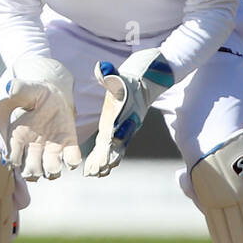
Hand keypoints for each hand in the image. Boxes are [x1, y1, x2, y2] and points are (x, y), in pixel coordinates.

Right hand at [0, 55, 80, 180]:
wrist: (54, 95)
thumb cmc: (35, 93)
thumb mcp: (25, 89)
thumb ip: (16, 90)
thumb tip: (8, 89)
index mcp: (18, 137)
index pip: (12, 158)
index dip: (15, 159)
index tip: (21, 148)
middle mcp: (33, 148)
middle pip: (30, 173)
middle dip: (34, 170)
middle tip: (39, 158)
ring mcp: (51, 149)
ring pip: (50, 173)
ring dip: (53, 170)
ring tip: (55, 159)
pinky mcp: (68, 145)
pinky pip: (71, 161)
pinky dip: (72, 161)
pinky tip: (70, 150)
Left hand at [83, 48, 173, 176]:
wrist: (147, 77)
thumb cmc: (132, 76)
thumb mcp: (120, 74)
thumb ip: (111, 74)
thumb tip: (102, 68)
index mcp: (124, 112)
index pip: (117, 132)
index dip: (110, 146)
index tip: (104, 158)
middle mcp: (127, 123)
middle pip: (116, 144)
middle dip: (107, 158)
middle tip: (96, 172)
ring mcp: (126, 126)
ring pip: (115, 147)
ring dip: (106, 160)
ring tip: (95, 174)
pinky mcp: (121, 127)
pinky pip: (113, 144)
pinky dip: (105, 155)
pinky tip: (97, 167)